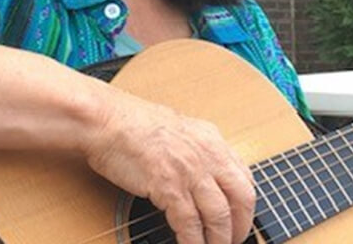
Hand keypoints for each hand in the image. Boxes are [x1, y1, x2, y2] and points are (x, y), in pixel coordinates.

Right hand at [82, 90, 254, 243]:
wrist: (106, 120)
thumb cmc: (131, 122)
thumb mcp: (178, 129)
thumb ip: (196, 150)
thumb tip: (203, 174)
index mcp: (211, 139)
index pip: (244, 176)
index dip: (246, 203)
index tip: (241, 217)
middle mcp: (207, 154)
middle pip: (242, 197)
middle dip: (241, 226)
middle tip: (235, 240)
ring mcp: (190, 170)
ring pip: (219, 215)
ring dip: (220, 239)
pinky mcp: (168, 186)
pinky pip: (189, 223)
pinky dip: (193, 241)